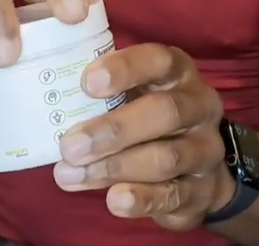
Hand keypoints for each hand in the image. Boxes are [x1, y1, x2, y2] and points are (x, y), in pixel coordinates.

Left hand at [53, 44, 234, 230]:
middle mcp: (199, 105)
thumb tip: (53, 92)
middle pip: (165, 111)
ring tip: (73, 175)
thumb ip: (102, 91)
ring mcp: (205, 149)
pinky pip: (173, 196)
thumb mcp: (133, 92)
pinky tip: (113, 199)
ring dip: (116, 167)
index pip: (158, 60)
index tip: (87, 83)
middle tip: (70, 146)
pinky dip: (141, 199)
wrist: (196, 167)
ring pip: (167, 157)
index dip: (125, 69)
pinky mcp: (203, 190)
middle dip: (115, 129)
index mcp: (178, 71)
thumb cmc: (147, 113)